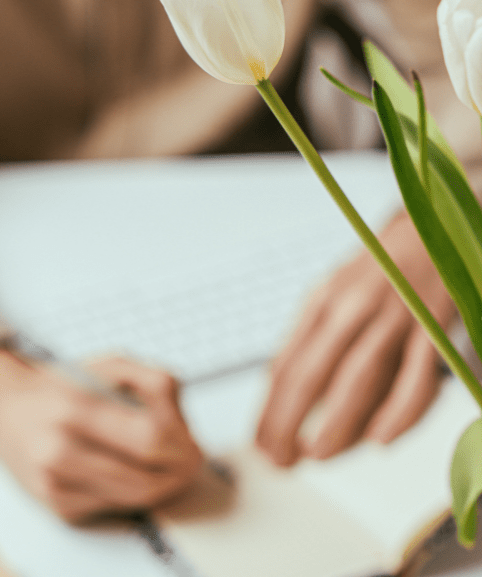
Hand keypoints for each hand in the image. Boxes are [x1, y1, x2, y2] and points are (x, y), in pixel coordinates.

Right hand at [0, 348, 202, 521]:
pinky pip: (118, 507)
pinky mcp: (59, 509)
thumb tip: (183, 417)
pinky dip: (136, 491)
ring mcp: (57, 485)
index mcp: (73, 406)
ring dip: (165, 484)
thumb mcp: (104, 363)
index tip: (192, 438)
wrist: (3, 412)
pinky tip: (134, 471)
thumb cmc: (59, 387)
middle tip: (192, 457)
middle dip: (181, 470)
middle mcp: (60, 450)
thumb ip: (150, 378)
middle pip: (148, 478)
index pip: (149, 438)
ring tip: (170, 463)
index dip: (182, 443)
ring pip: (137, 499)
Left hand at [255, 210, 454, 466]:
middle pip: (311, 374)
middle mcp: (351, 310)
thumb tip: (279, 388)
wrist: (424, 232)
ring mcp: (393, 319)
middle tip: (279, 459)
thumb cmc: (372, 273)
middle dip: (289, 422)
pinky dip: (399, 413)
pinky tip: (380, 440)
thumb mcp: (329, 294)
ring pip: (358, 380)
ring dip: (335, 424)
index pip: (285, 363)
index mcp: (320, 302)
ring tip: (316, 455)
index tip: (259, 439)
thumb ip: (307, 337)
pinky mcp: (432, 329)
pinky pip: (417, 378)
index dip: (269, 407)